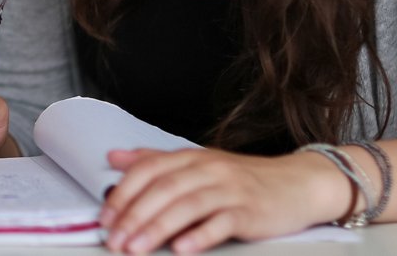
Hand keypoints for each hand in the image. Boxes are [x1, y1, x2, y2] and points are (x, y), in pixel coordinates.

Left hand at [101, 147, 341, 254]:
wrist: (298, 183)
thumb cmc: (243, 179)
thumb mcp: (197, 165)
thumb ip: (154, 161)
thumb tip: (114, 157)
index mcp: (190, 158)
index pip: (147, 170)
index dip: (123, 194)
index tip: (104, 218)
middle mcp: (208, 170)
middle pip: (163, 189)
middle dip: (134, 216)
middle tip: (114, 240)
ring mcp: (230, 190)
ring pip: (187, 206)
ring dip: (157, 228)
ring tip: (136, 248)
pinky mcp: (251, 211)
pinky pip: (222, 223)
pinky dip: (200, 236)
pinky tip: (182, 249)